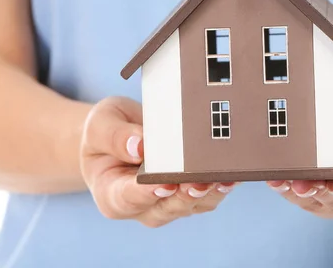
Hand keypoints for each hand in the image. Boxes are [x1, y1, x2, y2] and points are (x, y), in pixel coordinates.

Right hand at [80, 96, 235, 227]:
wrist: (121, 135)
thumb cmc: (107, 132)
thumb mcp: (100, 124)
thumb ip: (114, 135)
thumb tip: (139, 146)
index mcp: (111, 193)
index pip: (127, 199)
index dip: (147, 194)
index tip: (164, 184)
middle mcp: (140, 206)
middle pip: (165, 208)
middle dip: (184, 196)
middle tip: (199, 181)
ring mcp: (167, 203)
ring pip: (191, 206)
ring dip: (208, 193)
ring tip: (222, 178)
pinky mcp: (188, 195)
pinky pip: (208, 196)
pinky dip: (221, 186)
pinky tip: (232, 173)